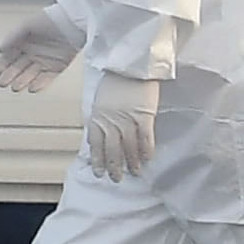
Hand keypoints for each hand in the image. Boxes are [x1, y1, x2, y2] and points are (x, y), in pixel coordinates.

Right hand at [0, 5, 80, 94]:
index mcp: (23, 42)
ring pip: (30, 75)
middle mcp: (32, 53)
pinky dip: (39, 84)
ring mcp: (44, 61)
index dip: (0, 66)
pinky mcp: (57, 67)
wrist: (74, 22)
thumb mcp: (27, 25)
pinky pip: (46, 78)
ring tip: (15, 87)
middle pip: (17, 68)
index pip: (8, 57)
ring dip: (22, 81)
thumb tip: (0, 48)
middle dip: (9, 76)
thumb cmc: (50, 20)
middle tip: (2, 83)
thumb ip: (12, 37)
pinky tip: (31, 88)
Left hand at [79, 67, 161, 183]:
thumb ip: (101, 116)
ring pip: (129, 147)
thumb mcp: (101, 98)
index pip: (95, 144)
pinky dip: (146, 150)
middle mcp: (110, 121)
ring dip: (132, 162)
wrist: (131, 64)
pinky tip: (148, 159)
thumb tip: (100, 134)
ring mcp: (127, 119)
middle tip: (116, 179)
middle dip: (114, 166)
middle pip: (112, 149)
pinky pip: (145, 138)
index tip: (99, 172)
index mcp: (97, 115)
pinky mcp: (144, 115)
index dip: (98, 160)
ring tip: (134, 173)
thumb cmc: (116, 79)